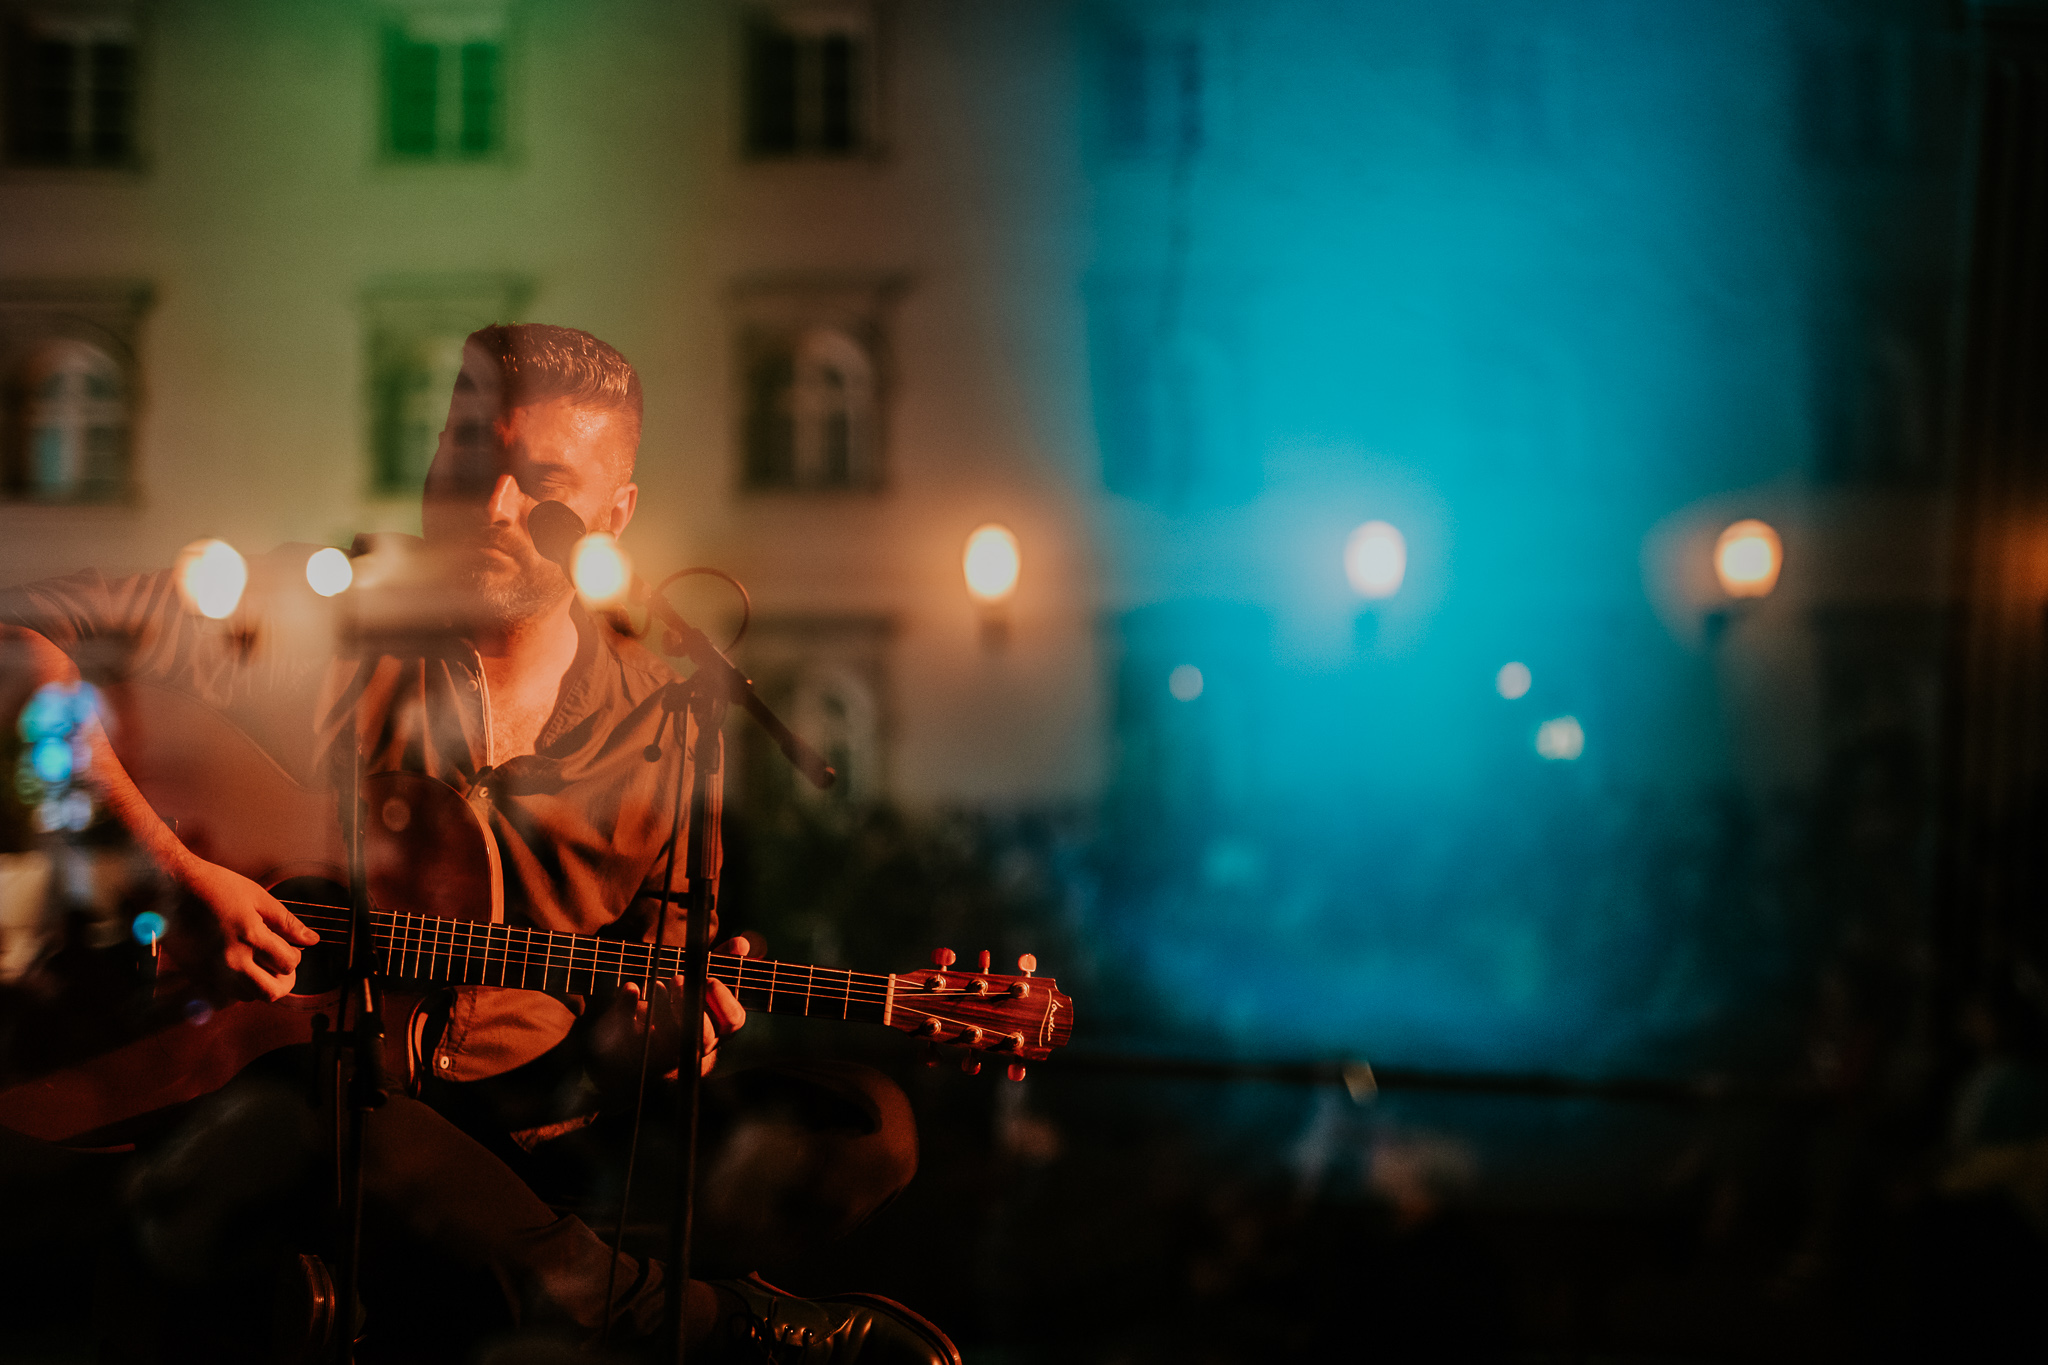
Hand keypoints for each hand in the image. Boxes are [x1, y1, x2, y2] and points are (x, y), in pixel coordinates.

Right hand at [166, 857, 321, 1002]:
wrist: (171, 885)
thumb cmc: (216, 885)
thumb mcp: (258, 897)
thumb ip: (286, 922)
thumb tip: (313, 940)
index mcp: (249, 936)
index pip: (289, 964)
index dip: (295, 955)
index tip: (289, 945)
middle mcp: (230, 960)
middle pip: (271, 992)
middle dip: (284, 981)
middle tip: (281, 965)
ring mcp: (211, 970)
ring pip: (248, 997)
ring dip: (260, 985)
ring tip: (259, 963)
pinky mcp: (195, 975)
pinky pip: (223, 997)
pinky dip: (236, 988)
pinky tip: (238, 968)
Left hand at [594, 936, 749, 1079]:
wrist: (649, 1053)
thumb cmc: (685, 1009)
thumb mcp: (706, 984)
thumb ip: (727, 962)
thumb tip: (741, 944)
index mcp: (719, 1031)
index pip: (733, 1021)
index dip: (724, 1001)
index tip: (710, 980)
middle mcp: (696, 1048)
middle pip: (704, 1038)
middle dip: (692, 1005)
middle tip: (678, 979)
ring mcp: (666, 1054)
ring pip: (668, 1041)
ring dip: (662, 1008)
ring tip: (658, 982)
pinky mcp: (635, 1052)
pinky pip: (629, 1037)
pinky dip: (627, 1009)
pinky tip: (630, 988)